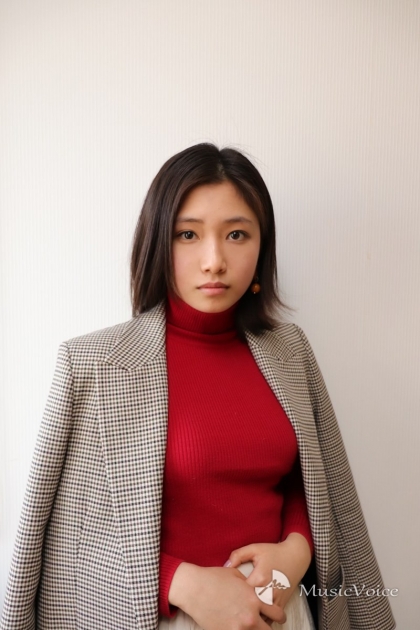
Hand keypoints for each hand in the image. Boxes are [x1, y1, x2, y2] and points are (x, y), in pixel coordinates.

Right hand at [168, 562, 285, 629]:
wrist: (193, 588)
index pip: (277, 613)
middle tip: (265, 625)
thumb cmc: (213, 578)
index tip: (278, 617)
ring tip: (250, 626)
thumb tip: (254, 590)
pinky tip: (238, 627)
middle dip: (269, 627)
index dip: (280, 616)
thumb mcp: (236, 575)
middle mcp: (249, 616)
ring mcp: (238, 628)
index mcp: (254, 599)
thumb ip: (249, 586)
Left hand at [223, 534, 311, 611]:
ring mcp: (275, 601)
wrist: (295, 557)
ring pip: (259, 616)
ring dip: (250, 614)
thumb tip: (225, 566)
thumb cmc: (273, 552)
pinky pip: (269, 619)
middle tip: (230, 603)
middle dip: (238, 606)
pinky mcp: (281, 605)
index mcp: (259, 578)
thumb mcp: (254, 548)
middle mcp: (268, 592)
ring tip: (241, 609)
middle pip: (248, 607)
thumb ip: (238, 555)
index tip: (226, 591)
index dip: (231, 593)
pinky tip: (254, 614)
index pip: (239, 592)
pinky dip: (261, 618)